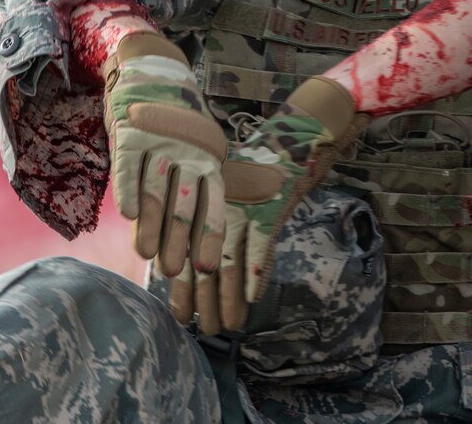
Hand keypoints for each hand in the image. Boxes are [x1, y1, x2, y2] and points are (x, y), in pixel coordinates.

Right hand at [103, 31, 226, 277]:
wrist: (153, 72)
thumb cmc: (177, 125)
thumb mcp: (199, 151)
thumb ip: (200, 189)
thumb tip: (209, 233)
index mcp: (209, 159)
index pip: (212, 202)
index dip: (209, 233)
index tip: (206, 268)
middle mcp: (188, 153)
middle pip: (183, 202)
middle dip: (179, 238)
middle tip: (174, 271)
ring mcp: (160, 143)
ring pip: (155, 188)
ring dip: (151, 222)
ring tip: (146, 254)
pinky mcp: (132, 133)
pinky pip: (130, 165)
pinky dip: (128, 187)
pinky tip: (126, 214)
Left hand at [167, 78, 364, 333]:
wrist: (290, 140)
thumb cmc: (255, 166)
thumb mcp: (225, 188)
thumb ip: (207, 220)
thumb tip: (190, 263)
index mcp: (201, 206)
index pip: (186, 252)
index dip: (183, 288)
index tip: (181, 315)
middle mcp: (215, 210)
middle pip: (203, 263)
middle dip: (204, 301)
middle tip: (204, 329)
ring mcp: (242, 211)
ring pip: (229, 263)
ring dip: (228, 298)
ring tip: (228, 325)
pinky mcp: (267, 212)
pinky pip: (259, 250)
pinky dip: (256, 275)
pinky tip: (252, 298)